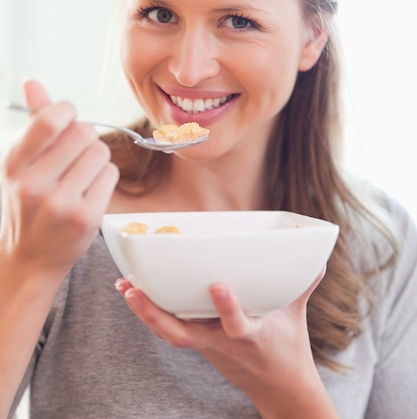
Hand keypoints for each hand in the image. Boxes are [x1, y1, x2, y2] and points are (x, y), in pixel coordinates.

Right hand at [0, 80, 118, 278]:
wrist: (29, 257)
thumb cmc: (27, 202)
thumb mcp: (20, 163)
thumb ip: (33, 122)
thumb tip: (32, 82)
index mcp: (14, 164)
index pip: (50, 120)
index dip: (67, 112)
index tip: (66, 120)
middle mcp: (34, 185)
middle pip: (83, 133)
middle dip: (85, 137)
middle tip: (76, 152)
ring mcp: (61, 204)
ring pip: (101, 152)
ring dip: (96, 158)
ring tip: (80, 174)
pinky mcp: (86, 218)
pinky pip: (110, 175)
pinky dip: (104, 178)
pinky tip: (88, 191)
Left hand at [115, 269, 337, 417]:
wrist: (280, 390)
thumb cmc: (287, 348)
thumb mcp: (296, 314)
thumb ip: (302, 283)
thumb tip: (317, 256)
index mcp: (250, 337)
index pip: (236, 327)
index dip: (227, 308)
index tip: (218, 286)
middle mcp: (223, 344)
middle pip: (183, 336)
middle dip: (155, 315)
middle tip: (133, 289)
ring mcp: (208, 347)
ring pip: (170, 334)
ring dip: (145, 312)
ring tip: (125, 287)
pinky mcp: (201, 345)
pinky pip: (172, 331)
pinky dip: (153, 313)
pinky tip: (136, 294)